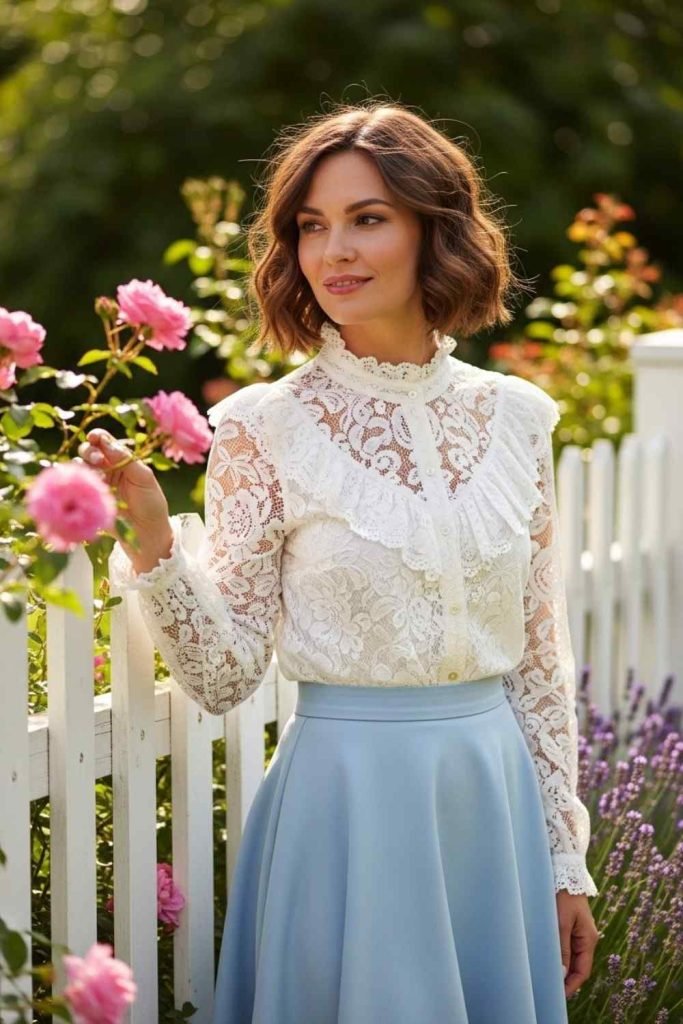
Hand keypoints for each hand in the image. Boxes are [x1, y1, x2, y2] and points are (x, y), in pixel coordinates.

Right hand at [76, 427, 171, 565]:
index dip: (97, 437)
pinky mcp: (87, 501)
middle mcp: (106, 470)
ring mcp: (95, 486)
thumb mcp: (144, 478)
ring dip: (82, 468)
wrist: (147, 535)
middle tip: (98, 461)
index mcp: (121, 461)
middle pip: (87, 452)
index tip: (94, 437)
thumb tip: (105, 441)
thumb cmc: (151, 504)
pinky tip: (82, 488)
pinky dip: (74, 484)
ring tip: (95, 477)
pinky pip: (73, 488)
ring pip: (78, 469)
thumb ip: (125, 459)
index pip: (104, 442)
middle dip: (88, 452)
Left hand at [556, 891, 599, 999]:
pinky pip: (566, 947)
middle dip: (566, 979)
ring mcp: (578, 932)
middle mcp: (586, 938)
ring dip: (561, 968)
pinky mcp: (570, 926)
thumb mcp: (562, 923)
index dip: (572, 985)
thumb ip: (562, 948)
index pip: (582, 971)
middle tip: (549, 989)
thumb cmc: (564, 897)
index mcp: (588, 939)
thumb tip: (562, 974)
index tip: (559, 995)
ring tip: (546, 977)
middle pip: (577, 966)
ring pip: (571, 957)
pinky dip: (559, 956)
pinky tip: (547, 959)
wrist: (565, 873)